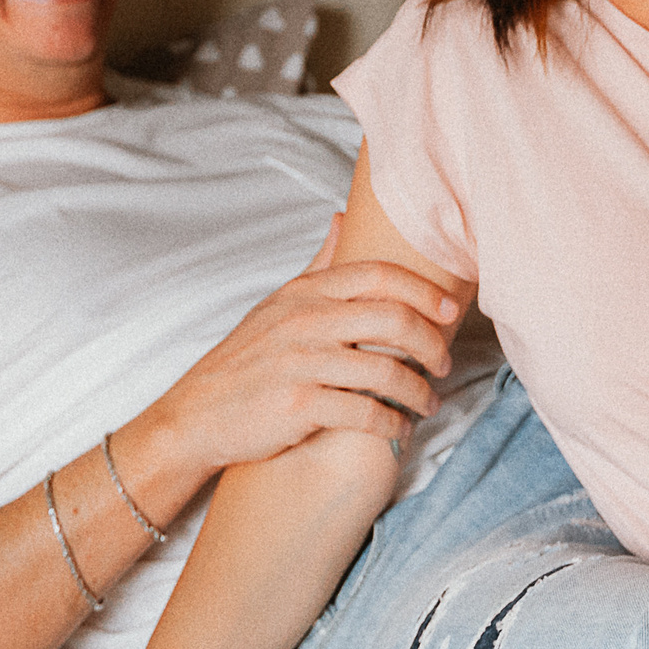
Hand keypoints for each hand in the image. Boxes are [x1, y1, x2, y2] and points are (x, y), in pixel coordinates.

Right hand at [142, 220, 462, 476]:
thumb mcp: (279, 302)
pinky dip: (392, 425)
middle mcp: (305, 321)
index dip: (426, 290)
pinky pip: (364, 413)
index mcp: (306, 293)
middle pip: (393, 319)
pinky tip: (401, 430)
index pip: (381, 276)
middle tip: (446, 362)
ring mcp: (300, 363)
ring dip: (418, 391)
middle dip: (432, 342)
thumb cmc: (247, 359)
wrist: (196, 414)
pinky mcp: (297, 405)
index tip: (453, 309)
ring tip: (429, 402)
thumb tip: (344, 219)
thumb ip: (318, 265)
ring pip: (385, 370)